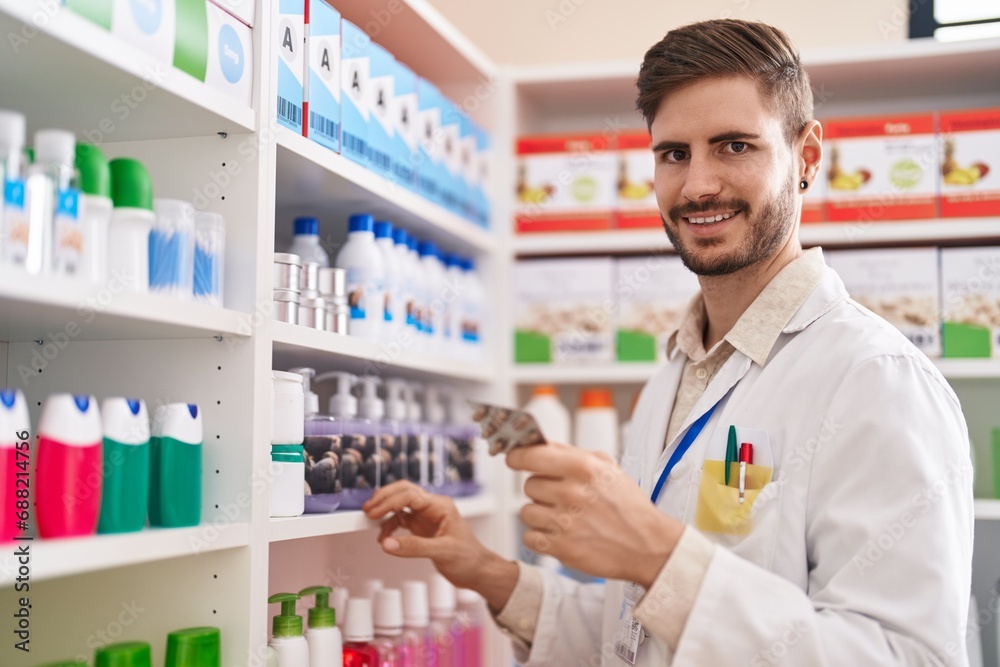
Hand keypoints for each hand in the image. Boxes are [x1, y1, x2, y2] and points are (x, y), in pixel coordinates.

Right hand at [363, 481, 518, 611]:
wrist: (478, 571)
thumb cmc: (469, 558)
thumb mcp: (443, 552)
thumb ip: (414, 547)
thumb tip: (388, 543)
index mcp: (441, 506)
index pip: (410, 495)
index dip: (390, 501)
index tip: (374, 512)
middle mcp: (433, 508)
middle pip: (404, 492)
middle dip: (384, 499)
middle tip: (368, 509)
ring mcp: (427, 517)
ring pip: (401, 505)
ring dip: (385, 512)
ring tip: (371, 521)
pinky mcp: (422, 529)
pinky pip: (401, 521)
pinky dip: (390, 527)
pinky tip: (385, 538)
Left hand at [506, 442, 683, 587]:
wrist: (647, 545)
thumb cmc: (628, 505)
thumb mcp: (607, 467)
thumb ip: (572, 453)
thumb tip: (540, 445)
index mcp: (583, 468)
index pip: (530, 456)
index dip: (517, 457)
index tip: (513, 459)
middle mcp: (572, 493)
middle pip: (529, 485)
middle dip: (542, 490)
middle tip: (562, 497)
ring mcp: (565, 522)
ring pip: (526, 512)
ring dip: (540, 515)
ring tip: (563, 517)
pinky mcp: (561, 548)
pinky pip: (529, 537)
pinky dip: (540, 537)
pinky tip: (560, 534)